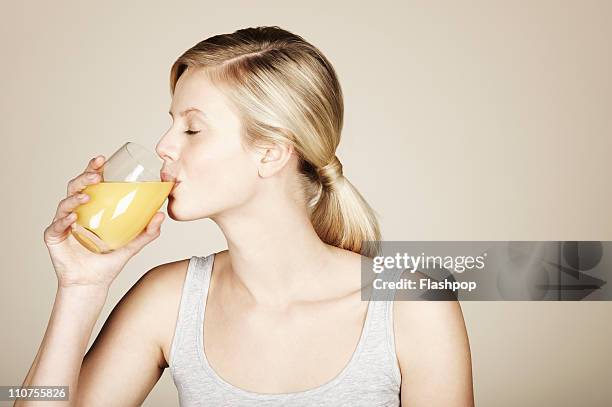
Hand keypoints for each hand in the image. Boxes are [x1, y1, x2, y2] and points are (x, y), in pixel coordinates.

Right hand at [43, 155, 165, 288]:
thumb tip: (162, 215)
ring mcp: (63, 224)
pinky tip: (72, 218)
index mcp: (92, 208)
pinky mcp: (53, 238)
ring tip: (87, 198)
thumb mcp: (132, 245)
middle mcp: (75, 212)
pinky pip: (56, 226)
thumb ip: (147, 232)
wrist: (92, 284)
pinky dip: (63, 220)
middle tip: (96, 176)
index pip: (91, 183)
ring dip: (75, 198)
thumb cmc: (108, 262)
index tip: (102, 159)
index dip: (93, 169)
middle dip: (84, 177)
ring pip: (64, 203)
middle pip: (75, 187)